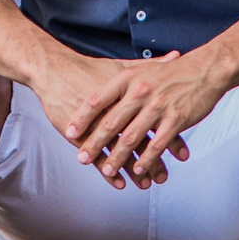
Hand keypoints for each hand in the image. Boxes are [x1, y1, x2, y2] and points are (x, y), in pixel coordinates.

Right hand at [30, 49, 176, 189]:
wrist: (55, 69)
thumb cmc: (90, 69)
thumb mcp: (123, 68)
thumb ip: (151, 65)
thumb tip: (176, 55)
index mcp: (129, 94)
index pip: (155, 120)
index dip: (169, 137)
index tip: (183, 153)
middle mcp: (116, 109)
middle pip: (140, 139)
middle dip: (154, 161)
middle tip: (164, 177)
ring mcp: (97, 122)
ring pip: (120, 152)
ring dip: (134, 171)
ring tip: (147, 185)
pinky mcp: (80, 133)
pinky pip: (98, 157)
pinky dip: (110, 173)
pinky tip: (120, 184)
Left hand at [65, 49, 222, 185]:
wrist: (204, 69)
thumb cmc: (170, 72)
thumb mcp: (141, 70)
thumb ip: (121, 85)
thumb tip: (96, 97)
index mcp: (128, 79)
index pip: (98, 100)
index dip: (82, 117)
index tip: (69, 132)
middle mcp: (140, 92)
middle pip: (111, 123)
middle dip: (94, 144)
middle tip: (81, 158)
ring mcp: (158, 106)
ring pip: (132, 138)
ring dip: (118, 158)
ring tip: (108, 171)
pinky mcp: (176, 119)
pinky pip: (157, 144)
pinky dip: (146, 159)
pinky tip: (138, 169)